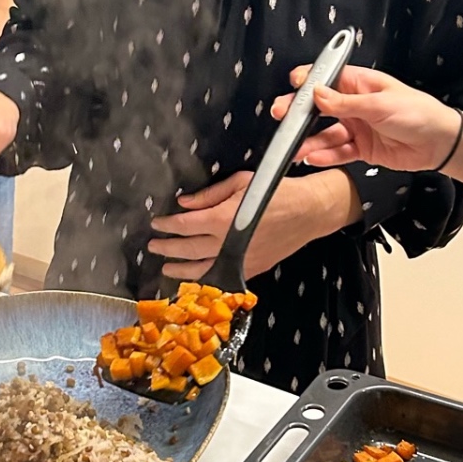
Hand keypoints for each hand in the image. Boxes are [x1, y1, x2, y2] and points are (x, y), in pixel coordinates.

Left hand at [148, 169, 360, 281]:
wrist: (309, 212)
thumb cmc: (276, 191)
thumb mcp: (240, 183)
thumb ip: (209, 195)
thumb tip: (185, 203)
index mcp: (221, 219)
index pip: (184, 225)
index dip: (167, 225)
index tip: (156, 224)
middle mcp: (227, 244)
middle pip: (188, 250)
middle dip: (167, 248)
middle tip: (154, 246)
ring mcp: (240, 260)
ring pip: (202, 270)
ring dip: (181, 270)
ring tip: (167, 268)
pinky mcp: (251, 269)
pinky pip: (223, 277)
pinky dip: (206, 278)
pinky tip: (196, 277)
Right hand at [272, 63, 460, 171]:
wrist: (440, 142)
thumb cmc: (418, 112)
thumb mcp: (379, 104)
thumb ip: (345, 103)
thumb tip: (316, 93)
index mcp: (360, 83)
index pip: (327, 78)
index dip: (308, 80)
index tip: (292, 85)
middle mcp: (355, 104)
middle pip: (320, 107)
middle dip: (300, 112)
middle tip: (282, 116)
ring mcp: (358, 126)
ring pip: (326, 133)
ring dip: (309, 140)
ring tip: (294, 148)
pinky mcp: (362, 148)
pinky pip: (338, 151)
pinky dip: (325, 155)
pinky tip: (313, 157)